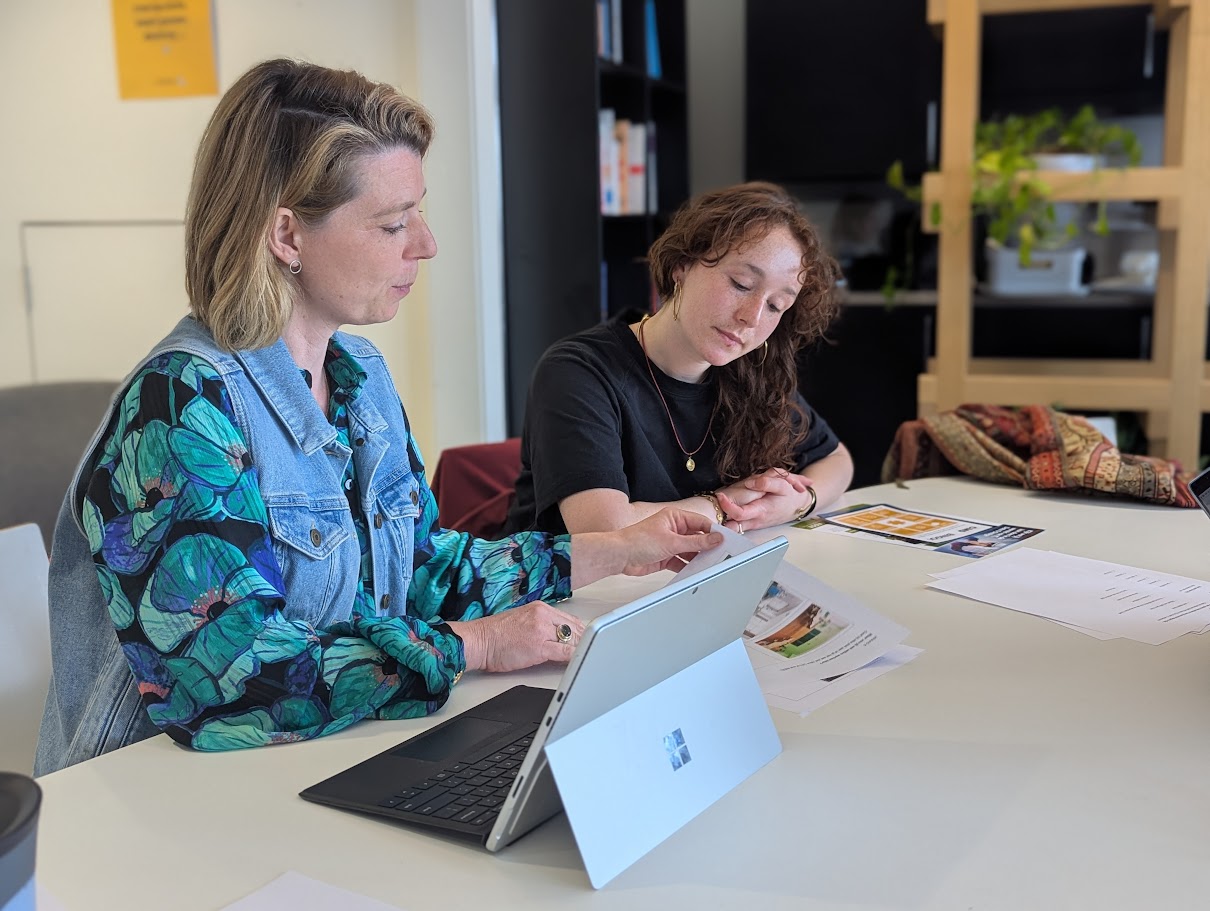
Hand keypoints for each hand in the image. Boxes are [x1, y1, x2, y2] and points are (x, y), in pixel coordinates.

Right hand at [447, 601, 586, 672]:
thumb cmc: (496, 635)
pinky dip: (575, 658)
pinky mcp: (539, 646)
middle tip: (596, 650)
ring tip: (590, 657)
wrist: (478, 640)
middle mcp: (543, 615)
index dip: (582, 632)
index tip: (590, 639)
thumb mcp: (523, 620)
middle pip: (575, 628)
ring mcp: (542, 630)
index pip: (570, 619)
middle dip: (585, 641)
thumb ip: (543, 625)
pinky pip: (565, 653)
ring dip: (582, 649)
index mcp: (540, 608)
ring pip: (572, 640)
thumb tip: (560, 637)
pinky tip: (580, 662)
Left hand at [610, 507, 722, 574]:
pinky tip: (695, 571)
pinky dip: (688, 566)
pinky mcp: (666, 556)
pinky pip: (682, 561)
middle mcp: (673, 528)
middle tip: (720, 555)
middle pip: (697, 537)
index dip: (713, 532)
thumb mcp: (672, 541)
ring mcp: (670, 543)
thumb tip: (715, 538)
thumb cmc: (637, 540)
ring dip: (698, 558)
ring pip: (690, 550)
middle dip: (707, 546)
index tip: (725, 541)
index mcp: (675, 517)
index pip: (701, 522)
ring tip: (710, 565)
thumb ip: (696, 542)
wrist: (619, 556)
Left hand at [716, 469, 812, 532]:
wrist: (798, 506)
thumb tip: (750, 482)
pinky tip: (724, 511)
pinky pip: (737, 524)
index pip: (740, 513)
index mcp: (761, 510)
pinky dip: (730, 520)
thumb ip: (766, 482)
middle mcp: (755, 520)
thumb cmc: (790, 497)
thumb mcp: (783, 485)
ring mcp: (752, 523)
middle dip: (719, 519)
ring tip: (714, 509)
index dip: (728, 506)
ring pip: (733, 526)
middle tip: (708, 509)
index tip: (720, 497)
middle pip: (732, 525)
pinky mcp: (751, 523)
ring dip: (723, 520)